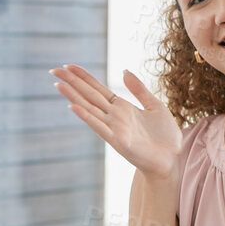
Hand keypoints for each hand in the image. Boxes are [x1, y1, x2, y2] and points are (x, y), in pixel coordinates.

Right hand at [50, 65, 181, 178]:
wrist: (171, 160)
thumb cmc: (164, 137)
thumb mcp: (155, 106)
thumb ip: (139, 89)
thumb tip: (124, 70)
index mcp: (122, 107)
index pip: (97, 88)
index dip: (84, 76)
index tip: (68, 65)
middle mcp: (113, 116)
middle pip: (89, 95)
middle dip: (72, 82)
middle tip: (54, 69)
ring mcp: (113, 128)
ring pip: (89, 108)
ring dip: (73, 96)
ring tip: (58, 85)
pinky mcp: (117, 140)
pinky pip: (99, 126)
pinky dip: (86, 117)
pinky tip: (73, 107)